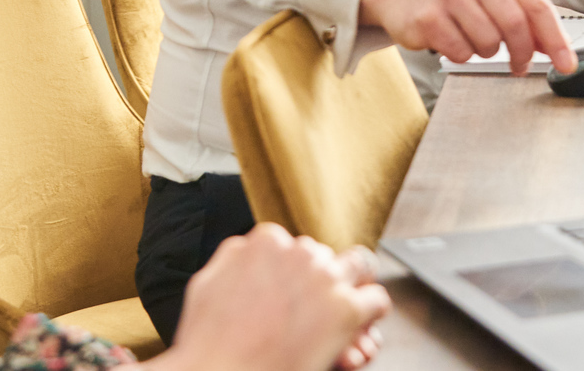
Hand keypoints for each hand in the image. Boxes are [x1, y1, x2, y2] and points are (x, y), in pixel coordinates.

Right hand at [156, 225, 389, 370]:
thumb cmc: (209, 343)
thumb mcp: (206, 284)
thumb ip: (232, 259)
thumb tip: (246, 249)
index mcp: (265, 242)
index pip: (291, 245)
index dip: (292, 272)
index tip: (288, 293)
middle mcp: (299, 253)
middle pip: (323, 257)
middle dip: (319, 281)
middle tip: (312, 311)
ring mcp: (325, 278)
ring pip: (360, 266)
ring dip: (351, 287)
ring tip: (342, 313)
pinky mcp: (346, 310)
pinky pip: (377, 300)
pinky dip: (372, 313)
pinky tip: (361, 328)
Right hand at [358, 0, 575, 74]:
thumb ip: (525, 18)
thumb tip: (554, 48)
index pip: (538, 5)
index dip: (556, 39)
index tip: (566, 64)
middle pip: (516, 26)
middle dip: (521, 54)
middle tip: (518, 66)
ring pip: (488, 43)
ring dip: (485, 51)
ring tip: (471, 39)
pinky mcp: (428, 17)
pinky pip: (461, 52)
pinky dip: (461, 55)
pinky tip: (451, 41)